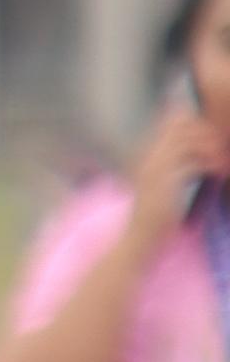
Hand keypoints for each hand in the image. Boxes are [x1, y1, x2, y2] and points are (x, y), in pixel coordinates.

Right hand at [122, 77, 229, 256]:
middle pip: (184, 127)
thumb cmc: (154, 215)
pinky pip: (196, 164)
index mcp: (150, 155)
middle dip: (207, 135)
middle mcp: (152, 158)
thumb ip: (175, 165)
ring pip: (192, 142)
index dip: (195, 125)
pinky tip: (220, 175)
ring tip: (223, 163)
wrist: (139, 238)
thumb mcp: (161, 185)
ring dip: (212, 150)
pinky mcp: (168, 182)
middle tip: (221, 149)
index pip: (173, 122)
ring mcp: (158, 169)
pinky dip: (212, 166)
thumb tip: (197, 155)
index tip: (211, 140)